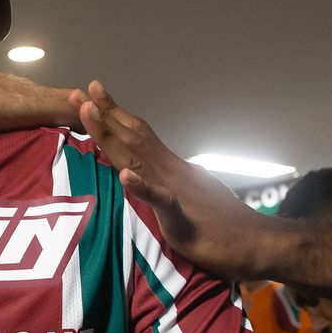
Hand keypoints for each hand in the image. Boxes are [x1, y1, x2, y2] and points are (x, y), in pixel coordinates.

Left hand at [77, 81, 278, 279]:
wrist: (253, 242)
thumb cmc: (219, 226)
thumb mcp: (185, 198)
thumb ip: (164, 185)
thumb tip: (146, 176)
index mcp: (169, 167)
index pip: (137, 136)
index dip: (112, 116)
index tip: (89, 97)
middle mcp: (169, 170)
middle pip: (132, 135)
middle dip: (103, 113)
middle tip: (78, 90)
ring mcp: (176, 189)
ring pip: (137, 156)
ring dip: (111, 134)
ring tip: (88, 111)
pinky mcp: (181, 218)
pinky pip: (161, 200)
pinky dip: (143, 187)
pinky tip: (127, 176)